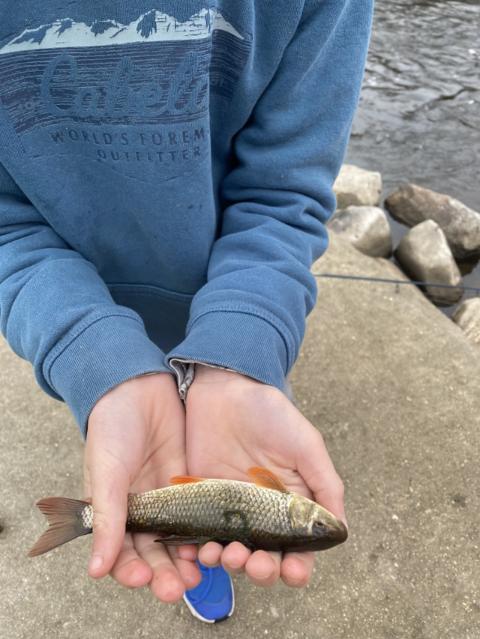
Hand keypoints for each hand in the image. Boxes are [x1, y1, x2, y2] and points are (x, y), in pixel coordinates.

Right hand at [84, 373, 200, 601]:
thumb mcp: (107, 471)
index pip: (122, 553)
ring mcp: (169, 497)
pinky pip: (200, 512)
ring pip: (179, 538)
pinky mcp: (192, 481)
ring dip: (186, 559)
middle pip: (154, 552)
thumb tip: (96, 571)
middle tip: (176, 589)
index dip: (131, 570)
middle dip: (163, 573)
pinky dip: (205, 529)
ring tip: (197, 575)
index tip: (142, 578)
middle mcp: (143, 509)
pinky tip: (214, 542)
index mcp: (116, 511)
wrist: (139, 386)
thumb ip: (107, 517)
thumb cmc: (112, 428)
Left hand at [182, 365, 345, 587]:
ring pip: (232, 553)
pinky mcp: (200, 501)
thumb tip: (340, 530)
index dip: (298, 567)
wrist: (225, 389)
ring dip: (232, 563)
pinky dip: (200, 550)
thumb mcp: (306, 445)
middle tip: (257, 563)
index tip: (293, 571)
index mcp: (291, 504)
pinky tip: (200, 551)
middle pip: (265, 558)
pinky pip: (200, 535)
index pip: (298, 549)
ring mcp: (229, 510)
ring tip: (226, 553)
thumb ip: (325, 485)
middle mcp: (261, 514)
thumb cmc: (271, 414)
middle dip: (263, 570)